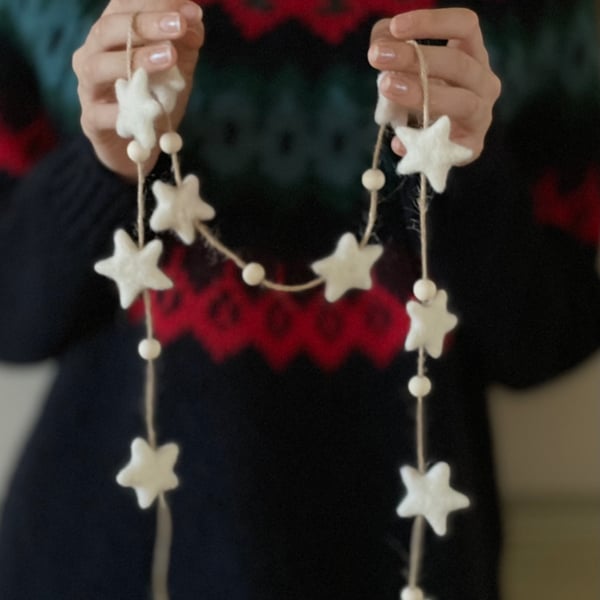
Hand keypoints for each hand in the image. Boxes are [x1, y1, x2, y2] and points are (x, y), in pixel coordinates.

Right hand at [73, 0, 203, 179]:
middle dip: (147, 24)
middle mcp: (92, 54)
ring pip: (99, 65)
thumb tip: (195, 18)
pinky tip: (149, 107)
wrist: (140, 143)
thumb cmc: (155, 98)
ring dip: (136, 58)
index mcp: (110, 35)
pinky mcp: (91, 120)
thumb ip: (184, 43)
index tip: (189, 11)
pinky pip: (103, 113)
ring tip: (170, 57)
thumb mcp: (177, 68)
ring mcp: (88, 87)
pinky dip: (125, 109)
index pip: (124, 7)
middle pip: (110, 29)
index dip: (155, 4)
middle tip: (180, 25)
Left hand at [368, 8, 500, 161]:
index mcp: (473, 55)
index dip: (433, 22)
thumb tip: (381, 44)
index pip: (465, 26)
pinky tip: (397, 140)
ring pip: (461, 101)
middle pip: (458, 63)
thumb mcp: (405, 68)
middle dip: (414, 58)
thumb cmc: (423, 97)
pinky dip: (420, 141)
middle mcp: (484, 82)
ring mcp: (482, 115)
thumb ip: (392, 48)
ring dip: (422, 93)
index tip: (396, 27)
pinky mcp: (472, 146)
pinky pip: (448, 142)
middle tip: (377, 56)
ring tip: (387, 86)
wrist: (437, 144)